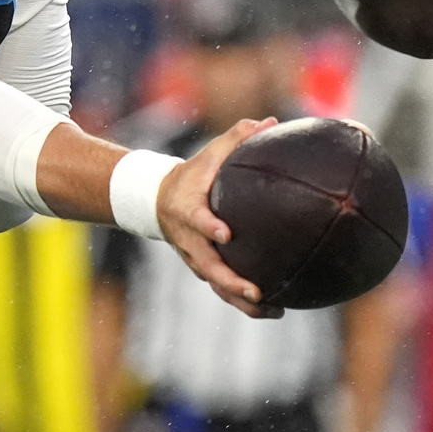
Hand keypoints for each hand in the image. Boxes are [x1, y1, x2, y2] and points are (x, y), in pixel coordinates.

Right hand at [158, 117, 280, 317]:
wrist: (157, 201)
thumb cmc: (193, 174)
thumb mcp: (210, 153)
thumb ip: (238, 138)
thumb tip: (271, 121)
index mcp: (189, 210)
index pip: (197, 220)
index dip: (209, 227)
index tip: (226, 234)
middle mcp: (191, 240)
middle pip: (209, 267)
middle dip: (231, 282)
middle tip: (256, 291)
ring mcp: (196, 258)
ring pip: (217, 286)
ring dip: (242, 302)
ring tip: (273, 311)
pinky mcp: (203, 268)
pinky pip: (223, 289)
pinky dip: (244, 302)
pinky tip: (275, 309)